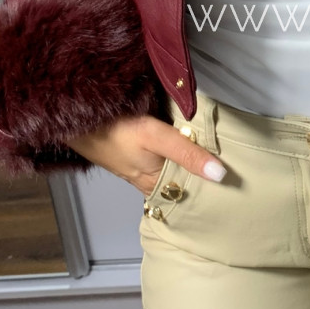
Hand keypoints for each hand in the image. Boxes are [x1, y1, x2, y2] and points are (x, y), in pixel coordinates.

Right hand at [65, 115, 226, 196]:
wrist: (73, 115)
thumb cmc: (114, 129)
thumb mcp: (155, 137)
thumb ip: (187, 153)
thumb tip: (221, 175)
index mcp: (153, 182)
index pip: (188, 194)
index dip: (209, 190)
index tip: (236, 187)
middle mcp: (145, 179)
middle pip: (180, 182)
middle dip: (202, 179)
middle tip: (235, 174)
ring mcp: (136, 165)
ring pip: (169, 170)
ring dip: (187, 165)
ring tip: (218, 159)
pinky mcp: (129, 151)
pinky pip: (158, 157)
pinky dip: (173, 154)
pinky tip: (185, 145)